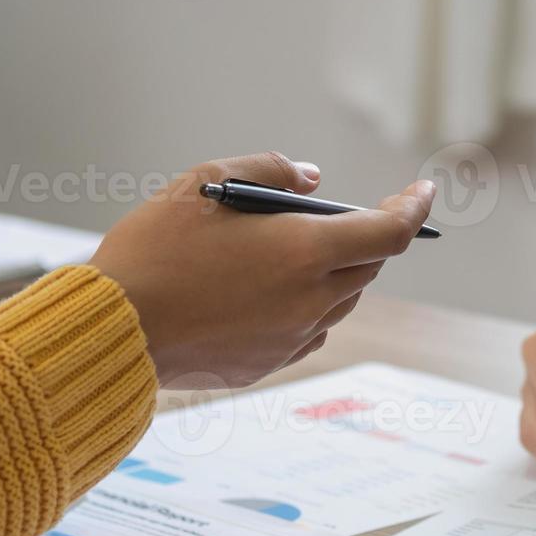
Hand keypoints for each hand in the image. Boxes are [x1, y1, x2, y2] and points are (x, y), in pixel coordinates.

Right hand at [92, 152, 435, 387]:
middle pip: (367, 266)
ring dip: (335, 273)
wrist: (113, 330)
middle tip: (338, 216)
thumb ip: (268, 172)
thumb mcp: (203, 184)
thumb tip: (312, 181)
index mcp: (305, 253)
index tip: (422, 192)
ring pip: (340, 302)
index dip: (413, 209)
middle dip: (365, 237)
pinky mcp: (269, 364)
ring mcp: (292, 338)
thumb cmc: (152, 250)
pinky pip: (309, 331)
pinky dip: (307, 307)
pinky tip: (271, 293)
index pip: (389, 232)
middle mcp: (310, 301)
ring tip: (295, 251)